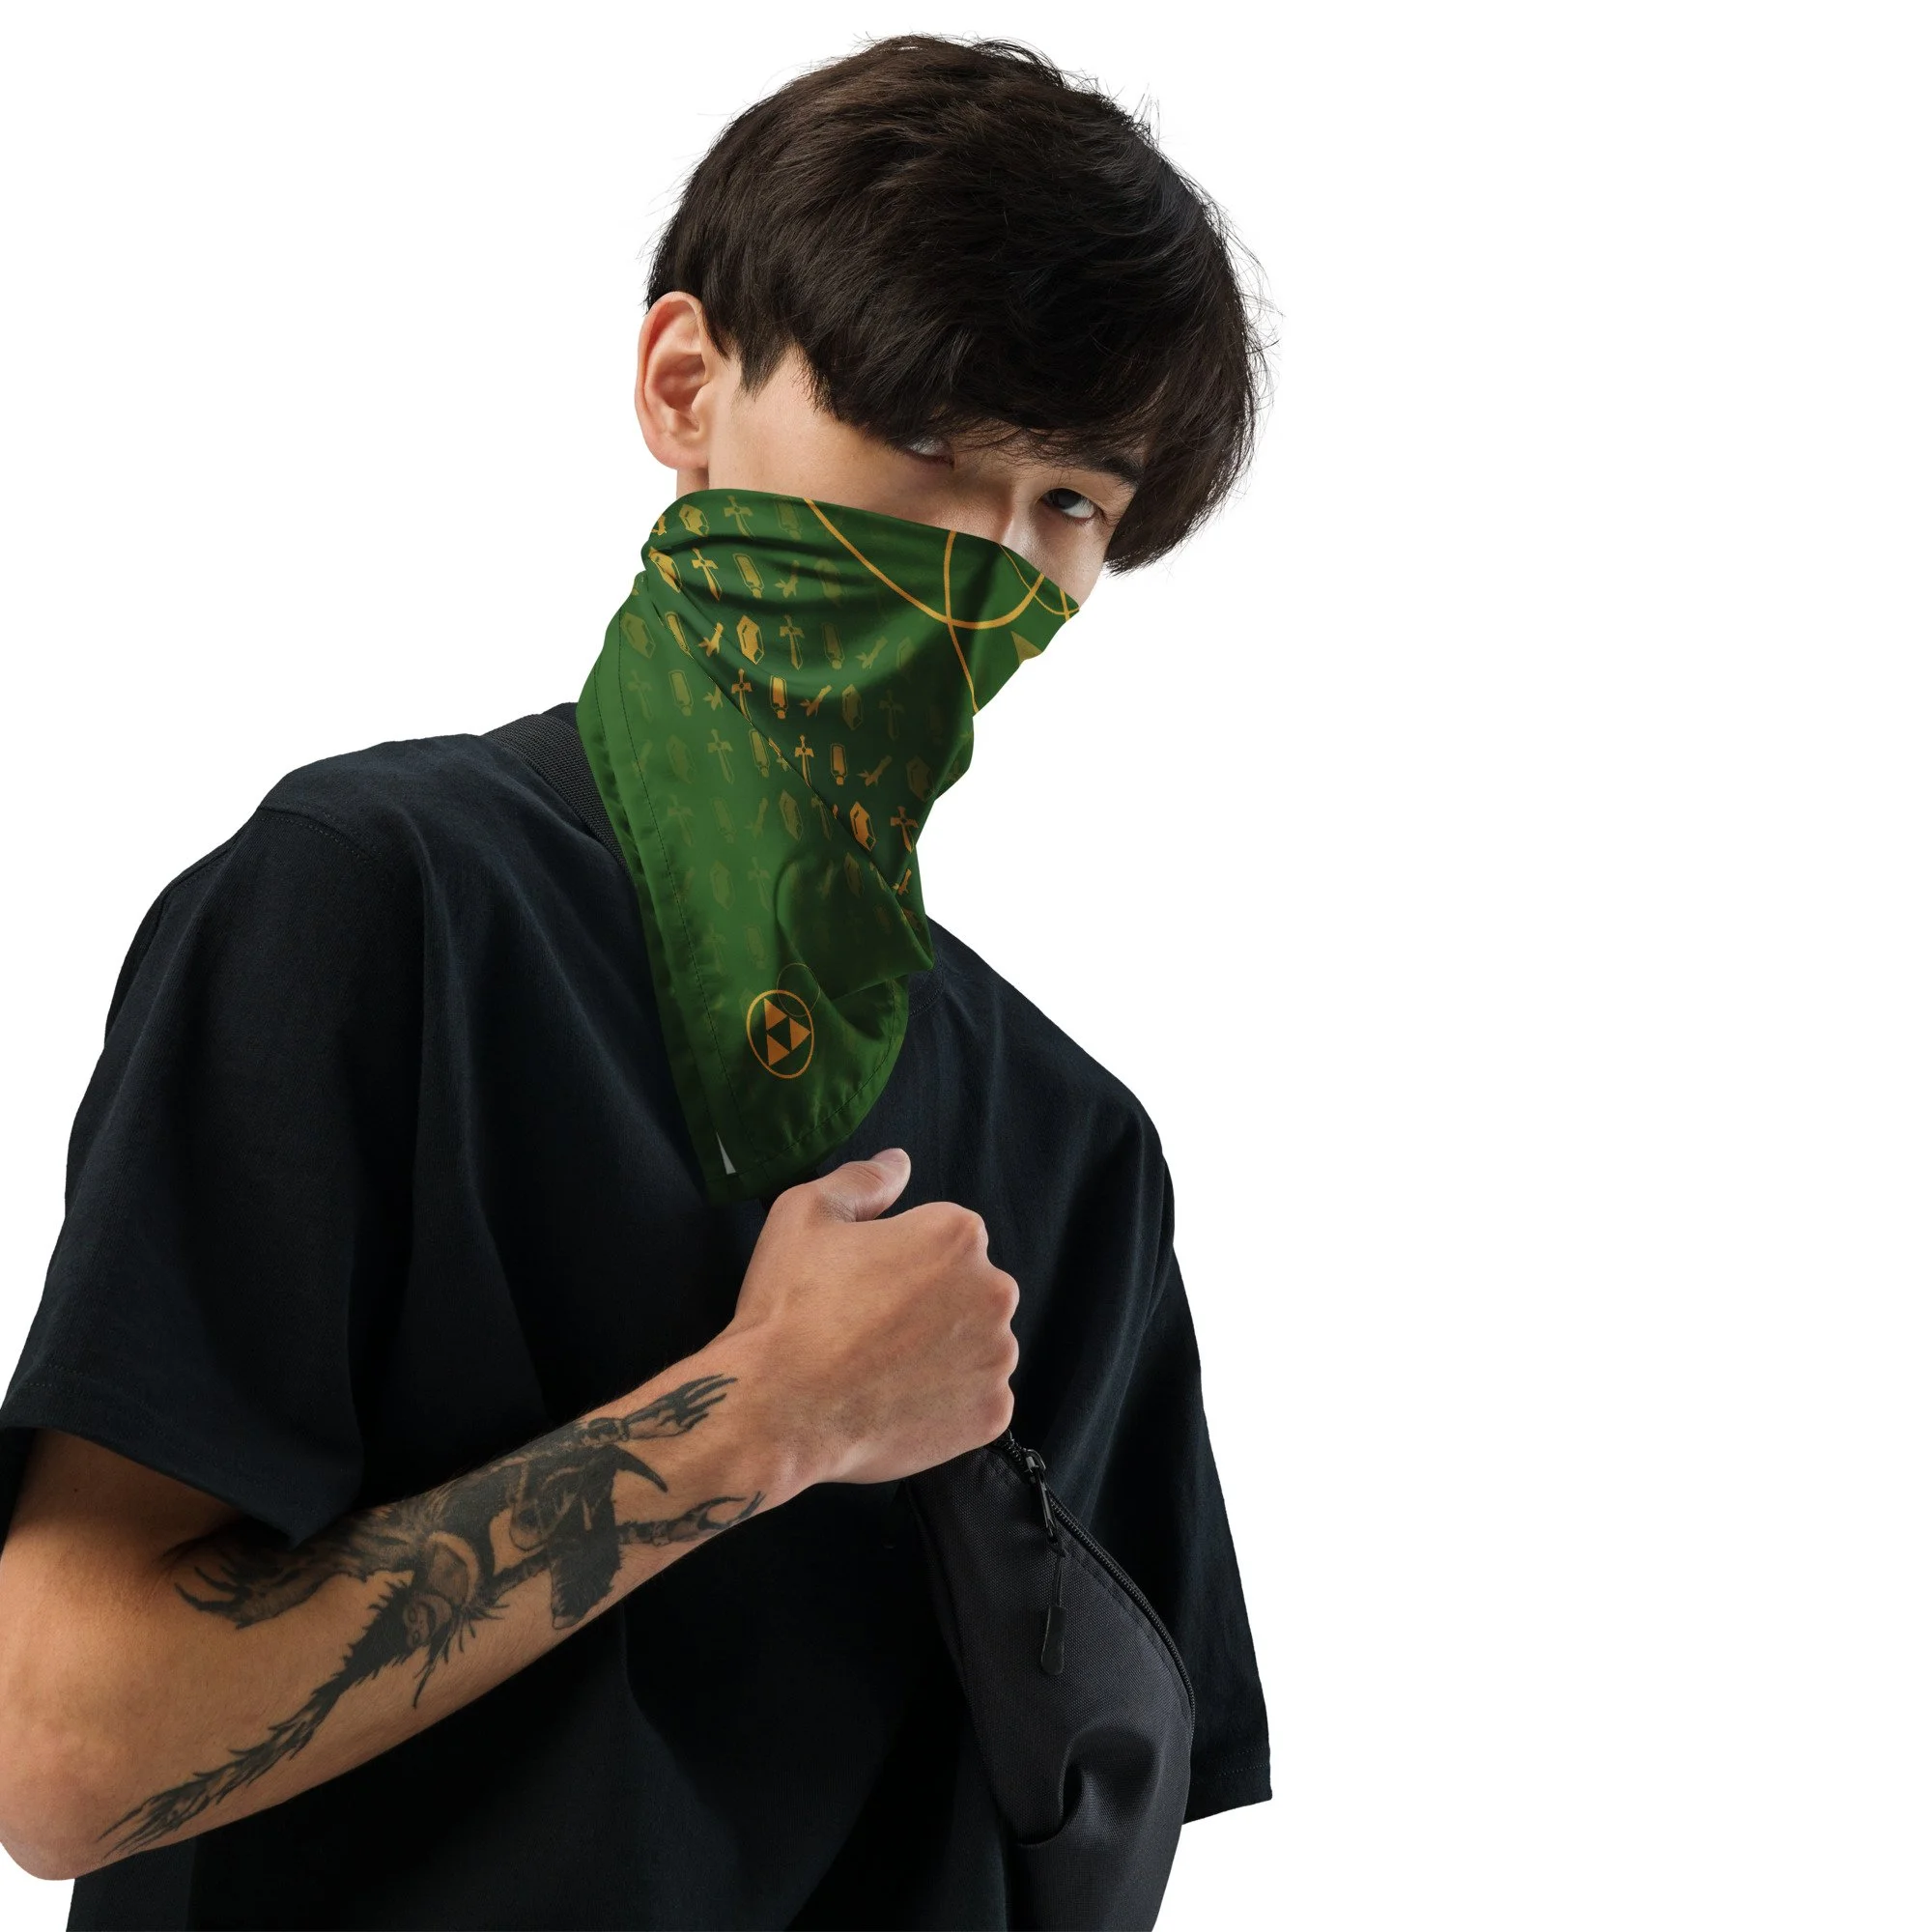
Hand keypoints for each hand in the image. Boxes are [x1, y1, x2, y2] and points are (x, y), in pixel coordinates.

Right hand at [718, 1149, 1019, 1489]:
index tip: (861, 1288)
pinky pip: (976, 1402)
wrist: (778, 1410)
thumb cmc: (789, 1306)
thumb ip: (862, 1181)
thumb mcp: (806, 1213)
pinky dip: (947, 1406)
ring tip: (881, 1373)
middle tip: (869, 1332)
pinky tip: (897, 1406)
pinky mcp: (992, 1416)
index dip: (899, 1263)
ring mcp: (997, 1358)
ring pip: (975, 1348)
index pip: (944, 1240)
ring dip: (942, 1356)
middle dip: (930, 1307)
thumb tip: (899, 1163)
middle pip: (968, 1292)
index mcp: (956, 1234)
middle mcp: (994, 1291)